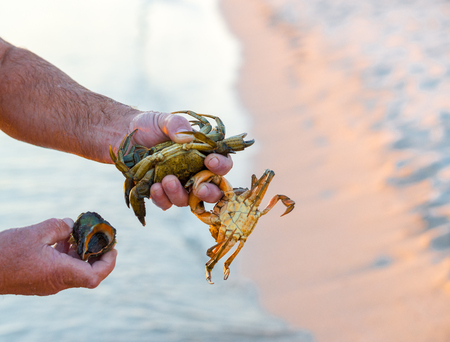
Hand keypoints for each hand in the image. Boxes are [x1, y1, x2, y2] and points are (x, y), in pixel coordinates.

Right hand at [0, 218, 116, 295]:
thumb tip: (72, 225)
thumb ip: (59, 226)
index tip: (113, 248)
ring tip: (79, 234)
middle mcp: (57, 282)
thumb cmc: (6, 252)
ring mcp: (48, 284)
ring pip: (74, 271)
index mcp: (60, 272)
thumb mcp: (36, 232)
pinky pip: (61, 270)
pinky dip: (67, 256)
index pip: (95, 276)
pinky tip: (62, 239)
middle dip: (97, 256)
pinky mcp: (39, 281)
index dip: (108, 263)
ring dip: (81, 254)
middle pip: (88, 274)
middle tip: (101, 238)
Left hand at [119, 111, 232, 209]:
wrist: (122, 135)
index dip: (222, 165)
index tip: (211, 161)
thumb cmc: (149, 126)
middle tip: (199, 188)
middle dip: (209, 192)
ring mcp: (178, 185)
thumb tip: (186, 139)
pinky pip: (166, 203)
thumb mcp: (164, 120)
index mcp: (202, 154)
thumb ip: (176, 126)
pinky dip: (162, 198)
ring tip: (167, 181)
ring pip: (188, 200)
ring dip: (179, 194)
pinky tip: (154, 187)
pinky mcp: (160, 193)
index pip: (221, 164)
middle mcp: (194, 172)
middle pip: (212, 190)